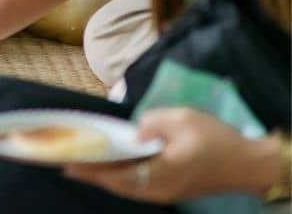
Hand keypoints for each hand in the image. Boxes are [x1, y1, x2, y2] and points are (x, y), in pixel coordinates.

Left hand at [65, 108, 272, 202]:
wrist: (247, 163)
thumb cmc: (215, 140)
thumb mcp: (183, 120)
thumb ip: (153, 122)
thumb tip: (134, 131)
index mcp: (162, 173)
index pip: (118, 175)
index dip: (91, 170)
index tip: (66, 164)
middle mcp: (160, 189)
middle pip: (118, 185)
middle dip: (91, 174)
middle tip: (65, 162)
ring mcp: (166, 192)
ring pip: (127, 188)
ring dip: (104, 177)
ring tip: (81, 163)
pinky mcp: (171, 190)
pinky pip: (138, 186)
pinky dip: (120, 177)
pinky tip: (110, 166)